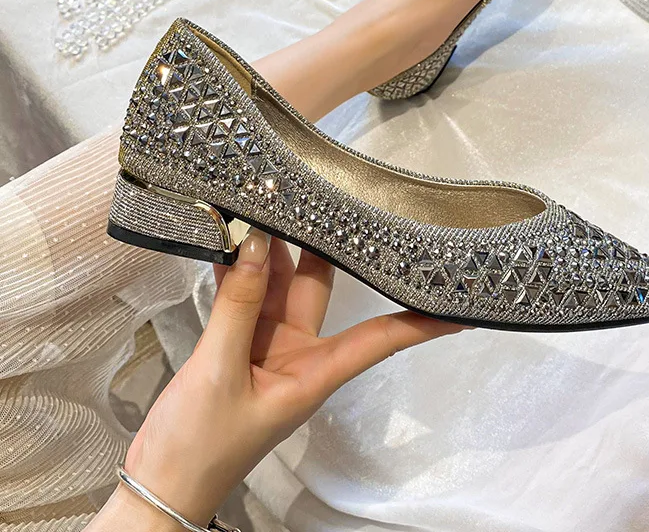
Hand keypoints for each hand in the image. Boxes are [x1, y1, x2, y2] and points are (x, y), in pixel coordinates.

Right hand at [94, 230, 463, 529]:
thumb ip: (238, 306)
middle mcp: (299, 354)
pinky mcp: (237, 343)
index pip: (381, 338)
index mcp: (315, 372)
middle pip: (318, 289)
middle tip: (317, 194)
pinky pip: (244, 298)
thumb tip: (254, 246)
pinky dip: (236, 273)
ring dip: (267, 252)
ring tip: (263, 202)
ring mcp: (267, 346)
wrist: (160, 484)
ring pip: (277, 286)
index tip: (459, 303)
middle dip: (317, 244)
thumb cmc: (200, 448)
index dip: (421, 321)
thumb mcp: (220, 372)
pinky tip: (226, 239)